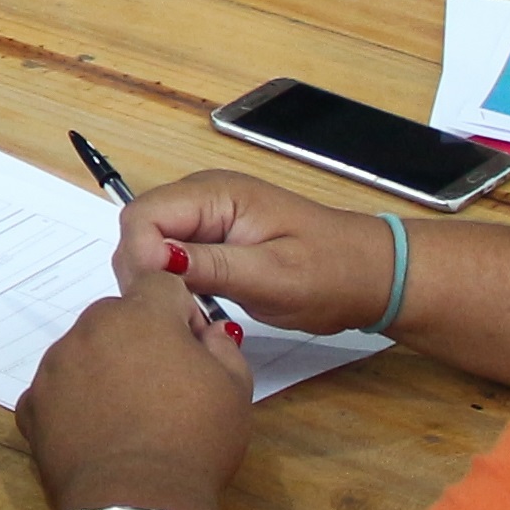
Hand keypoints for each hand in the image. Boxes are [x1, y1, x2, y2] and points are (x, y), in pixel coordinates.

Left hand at [16, 249, 255, 509]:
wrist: (138, 501)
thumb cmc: (194, 441)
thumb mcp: (234, 389)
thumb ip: (223, 346)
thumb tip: (210, 331)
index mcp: (141, 314)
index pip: (161, 286)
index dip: (182, 315)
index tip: (192, 350)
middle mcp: (89, 328)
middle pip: (117, 317)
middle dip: (139, 340)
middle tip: (162, 389)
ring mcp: (54, 366)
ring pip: (83, 353)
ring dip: (103, 370)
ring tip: (129, 418)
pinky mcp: (32, 405)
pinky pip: (57, 392)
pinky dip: (73, 406)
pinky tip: (98, 436)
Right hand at [115, 165, 398, 337]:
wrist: (370, 275)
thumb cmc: (331, 274)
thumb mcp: (272, 276)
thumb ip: (210, 266)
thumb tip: (153, 259)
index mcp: (217, 194)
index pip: (143, 215)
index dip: (141, 257)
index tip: (165, 299)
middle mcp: (204, 197)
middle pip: (140, 229)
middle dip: (145, 272)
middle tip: (177, 314)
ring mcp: (207, 218)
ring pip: (150, 245)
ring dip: (159, 282)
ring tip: (190, 314)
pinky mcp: (211, 240)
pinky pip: (171, 258)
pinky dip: (174, 285)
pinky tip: (196, 308)